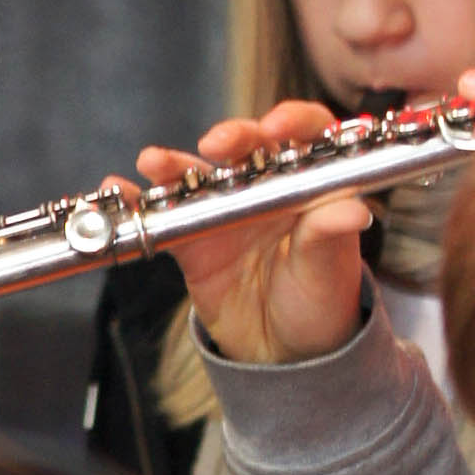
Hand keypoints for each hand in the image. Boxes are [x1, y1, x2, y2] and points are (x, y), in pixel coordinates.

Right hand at [137, 103, 369, 365]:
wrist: (283, 353)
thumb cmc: (320, 302)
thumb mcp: (329, 270)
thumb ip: (331, 235)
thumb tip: (354, 211)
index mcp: (309, 185)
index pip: (307, 135)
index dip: (293, 121)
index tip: (278, 126)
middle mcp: (266, 188)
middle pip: (246, 146)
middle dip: (231, 136)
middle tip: (218, 144)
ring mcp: (225, 210)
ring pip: (198, 175)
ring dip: (174, 163)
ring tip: (154, 162)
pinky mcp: (192, 238)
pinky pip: (163, 215)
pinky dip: (140, 201)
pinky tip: (119, 190)